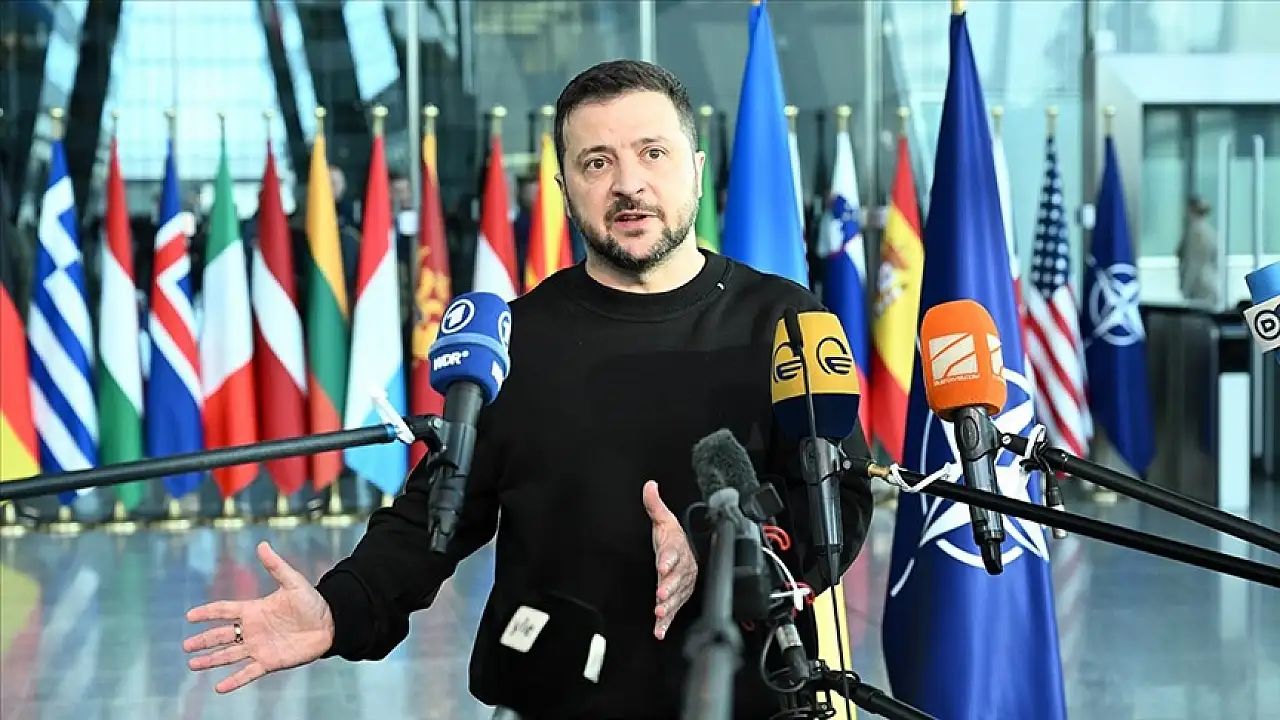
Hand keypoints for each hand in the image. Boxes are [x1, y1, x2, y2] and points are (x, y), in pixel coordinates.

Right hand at [183, 541, 334, 692]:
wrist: (330, 624)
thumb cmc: (312, 602)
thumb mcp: (293, 582)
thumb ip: (276, 566)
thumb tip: (262, 544)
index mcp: (254, 610)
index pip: (224, 611)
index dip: (207, 613)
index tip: (189, 616)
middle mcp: (253, 630)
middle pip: (222, 636)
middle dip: (203, 641)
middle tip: (186, 646)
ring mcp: (259, 647)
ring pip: (229, 655)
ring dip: (211, 661)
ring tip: (192, 665)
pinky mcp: (269, 662)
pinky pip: (247, 673)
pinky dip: (233, 681)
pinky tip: (219, 687)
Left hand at [643, 480, 696, 639]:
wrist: (688, 553)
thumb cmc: (672, 538)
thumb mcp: (663, 519)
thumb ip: (654, 505)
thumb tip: (649, 485)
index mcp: (676, 549)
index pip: (673, 552)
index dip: (668, 559)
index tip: (662, 564)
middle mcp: (681, 569)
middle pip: (676, 578)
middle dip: (669, 587)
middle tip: (661, 594)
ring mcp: (681, 585)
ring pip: (676, 597)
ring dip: (668, 606)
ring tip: (659, 614)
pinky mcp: (678, 598)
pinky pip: (673, 611)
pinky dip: (667, 623)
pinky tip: (659, 631)